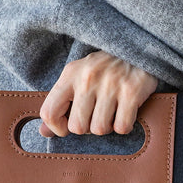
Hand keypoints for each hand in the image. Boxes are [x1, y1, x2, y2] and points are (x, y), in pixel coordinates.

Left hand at [39, 50, 158, 138]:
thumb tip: (44, 132)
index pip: (49, 111)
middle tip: (96, 114)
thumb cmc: (104, 69)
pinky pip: (121, 127)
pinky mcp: (131, 92)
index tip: (67, 127)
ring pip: (100, 129)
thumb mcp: (77, 78)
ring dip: (107, 126)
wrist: (138, 49)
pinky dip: (124, 125)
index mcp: (70, 74)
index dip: (56, 127)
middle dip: (87, 127)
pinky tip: (125, 111)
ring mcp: (110, 85)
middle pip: (77, 126)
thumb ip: (59, 104)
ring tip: (111, 111)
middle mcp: (88, 78)